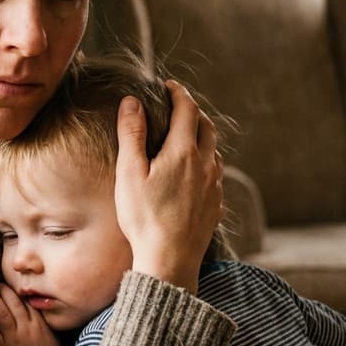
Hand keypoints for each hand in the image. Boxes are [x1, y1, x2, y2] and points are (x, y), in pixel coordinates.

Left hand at [0, 284, 60, 345]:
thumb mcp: (53, 340)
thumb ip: (46, 324)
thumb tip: (37, 310)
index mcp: (40, 326)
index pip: (28, 304)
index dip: (18, 293)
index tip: (11, 286)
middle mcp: (27, 330)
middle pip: (14, 304)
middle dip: (5, 292)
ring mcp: (13, 339)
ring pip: (2, 313)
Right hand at [114, 80, 222, 293]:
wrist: (169, 260)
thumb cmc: (144, 218)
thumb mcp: (129, 173)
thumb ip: (132, 135)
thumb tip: (133, 102)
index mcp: (183, 152)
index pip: (187, 110)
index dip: (179, 93)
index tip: (169, 85)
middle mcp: (205, 165)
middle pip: (206, 126)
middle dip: (193, 111)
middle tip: (179, 106)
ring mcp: (213, 186)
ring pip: (214, 150)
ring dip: (202, 136)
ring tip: (186, 136)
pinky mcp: (215, 205)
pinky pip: (215, 174)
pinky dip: (206, 162)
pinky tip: (194, 172)